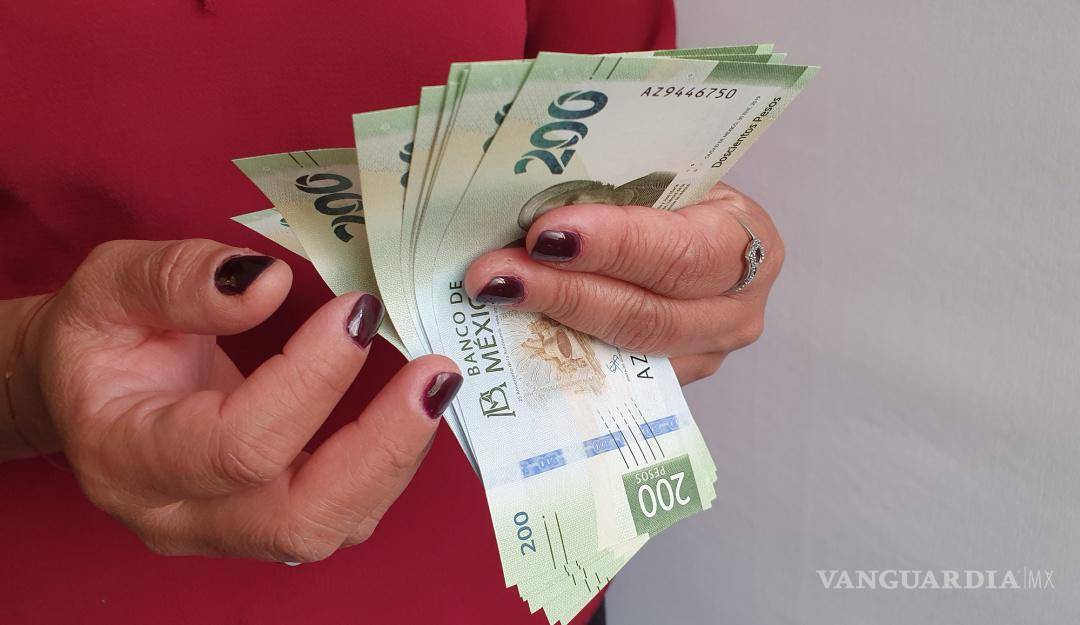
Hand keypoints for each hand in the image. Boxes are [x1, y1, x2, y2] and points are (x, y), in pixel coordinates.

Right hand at [5, 239, 461, 560]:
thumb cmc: (96, 337)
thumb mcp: (111, 284)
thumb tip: (268, 281)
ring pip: (330, 527)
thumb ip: (180, 279)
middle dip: (381, 449)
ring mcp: (225, 531)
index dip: (310, 380)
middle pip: (299, 519)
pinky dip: (385, 463)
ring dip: (395, 459)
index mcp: (129, 457)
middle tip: (435, 375)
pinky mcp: (264, 521)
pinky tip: (408, 406)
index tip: (358, 311)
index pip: (237, 444)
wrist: (86, 391)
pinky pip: (339, 512)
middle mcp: (178, 515)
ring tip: (434, 386)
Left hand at [465, 182, 782, 384]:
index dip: (613, 245)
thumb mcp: (656, 180)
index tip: (545, 236)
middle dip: (565, 293)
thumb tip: (527, 210)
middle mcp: (735, 306)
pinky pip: (614, 377)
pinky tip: (512, 330)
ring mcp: (706, 353)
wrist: (688, 232)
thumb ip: (609, 197)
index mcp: (743, 238)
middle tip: (496, 275)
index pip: (679, 251)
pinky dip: (561, 352)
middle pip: (648, 315)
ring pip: (626, 352)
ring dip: (551, 324)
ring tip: (494, 296)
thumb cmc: (670, 197)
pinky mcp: (671, 381)